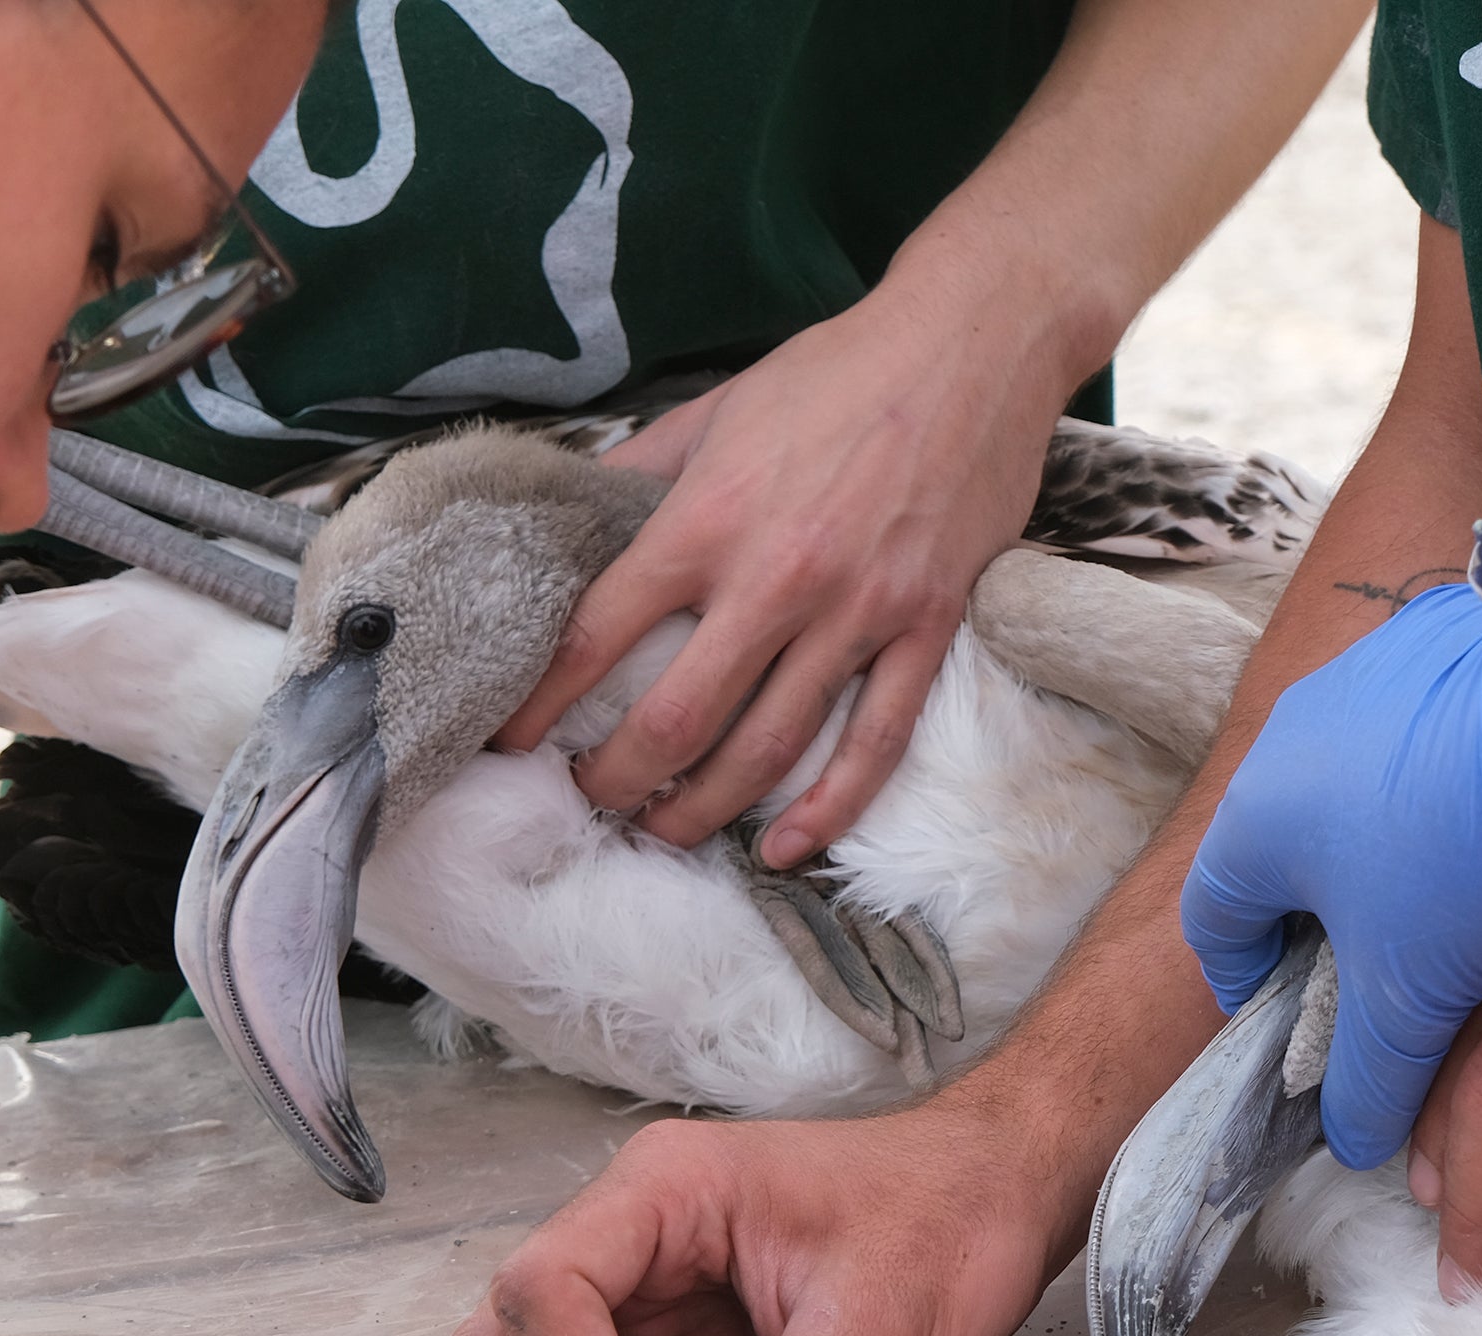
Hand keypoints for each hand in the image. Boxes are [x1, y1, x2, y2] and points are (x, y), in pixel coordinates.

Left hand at [496, 291, 1073, 867]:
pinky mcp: (925, 628)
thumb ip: (640, 473)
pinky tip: (786, 848)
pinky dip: (829, 808)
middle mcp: (775, 575)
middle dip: (617, 779)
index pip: (596, 634)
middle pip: (675, 717)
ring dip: (705, 809)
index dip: (539, 702)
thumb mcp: (716, 408)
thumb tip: (569, 517)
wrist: (972, 342)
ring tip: (663, 833)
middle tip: (590, 801)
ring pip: (768, 747)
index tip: (508, 743)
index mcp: (706, 518)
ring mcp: (856, 610)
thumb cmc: (837, 371)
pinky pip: (875, 741)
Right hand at [1178, 580, 1481, 1168]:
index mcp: (1253, 818)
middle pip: (1284, 854)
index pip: (1215, 922)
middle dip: (1330, 920)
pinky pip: (1420, 732)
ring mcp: (1361, 677)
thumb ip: (1371, 1077)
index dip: (1252, 986)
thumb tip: (1353, 1142)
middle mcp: (1287, 736)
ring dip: (1388, 848)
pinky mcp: (1435, 643)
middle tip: (1392, 972)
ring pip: (1354, 790)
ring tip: (1460, 894)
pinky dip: (1443, 782)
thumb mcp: (1414, 993)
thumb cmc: (1470, 852)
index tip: (1304, 1023)